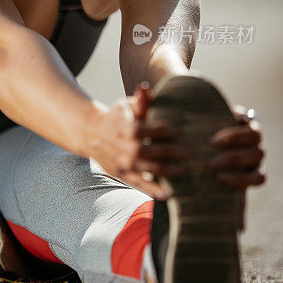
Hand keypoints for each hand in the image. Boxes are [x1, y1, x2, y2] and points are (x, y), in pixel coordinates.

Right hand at [90, 82, 188, 199]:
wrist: (91, 134)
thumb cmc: (115, 118)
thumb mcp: (126, 107)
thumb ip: (140, 101)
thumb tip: (146, 87)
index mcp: (130, 129)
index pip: (155, 130)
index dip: (169, 130)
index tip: (181, 131)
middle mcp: (128, 148)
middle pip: (157, 151)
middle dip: (175, 152)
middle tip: (191, 152)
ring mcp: (125, 163)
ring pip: (151, 169)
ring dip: (170, 170)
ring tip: (185, 170)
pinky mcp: (122, 174)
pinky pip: (140, 184)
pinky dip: (153, 191)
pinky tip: (167, 195)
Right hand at [207, 105, 265, 230]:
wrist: (209, 140)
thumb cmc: (215, 169)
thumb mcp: (221, 186)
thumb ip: (231, 204)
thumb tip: (239, 231)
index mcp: (254, 171)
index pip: (259, 178)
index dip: (241, 180)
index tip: (220, 179)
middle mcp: (257, 153)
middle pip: (256, 156)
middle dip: (233, 160)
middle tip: (211, 163)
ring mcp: (253, 134)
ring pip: (255, 137)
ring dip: (233, 141)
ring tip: (211, 143)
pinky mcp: (244, 117)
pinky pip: (246, 118)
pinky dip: (233, 123)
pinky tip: (214, 128)